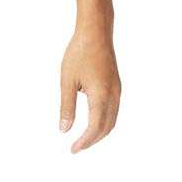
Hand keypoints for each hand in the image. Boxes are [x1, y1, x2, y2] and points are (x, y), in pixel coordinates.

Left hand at [59, 27, 120, 152]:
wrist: (96, 32)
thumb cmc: (79, 53)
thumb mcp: (68, 80)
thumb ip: (66, 106)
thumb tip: (64, 129)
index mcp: (101, 97)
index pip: (95, 128)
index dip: (85, 142)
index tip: (73, 149)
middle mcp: (114, 97)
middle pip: (106, 128)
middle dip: (92, 140)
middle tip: (77, 146)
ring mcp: (117, 91)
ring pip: (112, 120)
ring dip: (100, 132)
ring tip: (84, 137)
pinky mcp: (117, 85)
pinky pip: (114, 110)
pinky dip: (104, 120)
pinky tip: (93, 119)